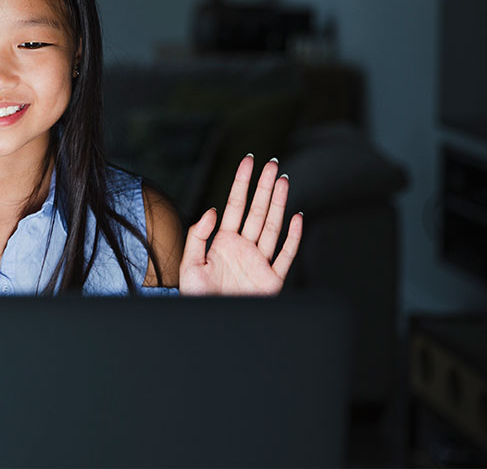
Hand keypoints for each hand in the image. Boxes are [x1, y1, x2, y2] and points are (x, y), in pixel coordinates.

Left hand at [179, 155, 301, 295]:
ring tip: (283, 181)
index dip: (242, 183)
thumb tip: (212, 211)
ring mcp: (259, 262)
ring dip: (278, 204)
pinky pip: (286, 255)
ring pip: (272, 226)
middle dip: (264, 187)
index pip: (235, 205)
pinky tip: (297, 218)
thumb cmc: (198, 297)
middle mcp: (243, 248)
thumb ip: (198, 236)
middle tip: (272, 164)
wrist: (210, 325)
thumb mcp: (189, 265)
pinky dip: (293, 237)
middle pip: (257, 211)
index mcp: (223, 242)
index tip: (249, 161)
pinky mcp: (272, 279)